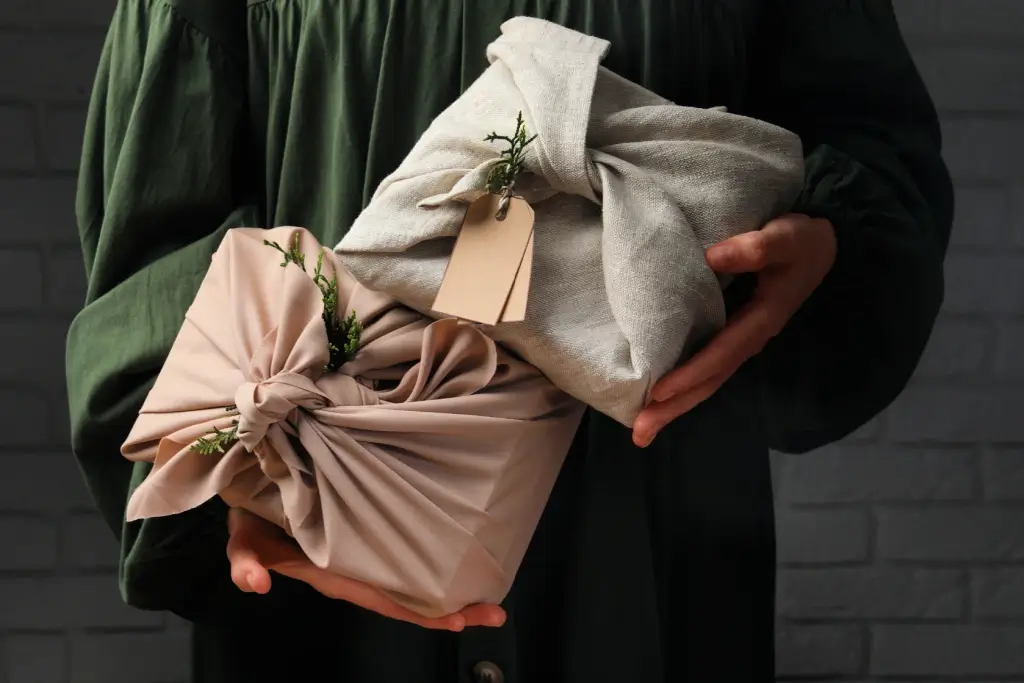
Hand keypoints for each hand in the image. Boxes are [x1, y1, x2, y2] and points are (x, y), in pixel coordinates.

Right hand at [226, 507, 506, 630]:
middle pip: (410, 598)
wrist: (250, 497)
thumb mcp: (245, 538)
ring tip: (488, 590)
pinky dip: (434, 557)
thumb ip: (246, 561)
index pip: (386, 601)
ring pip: (413, 577)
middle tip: (493, 612)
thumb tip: (254, 582)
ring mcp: (364, 555)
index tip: (458, 620)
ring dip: (450, 586)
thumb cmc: (251, 520)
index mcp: (335, 576)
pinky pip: (406, 551)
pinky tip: (458, 554)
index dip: (422, 613)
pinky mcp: (368, 533)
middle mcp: (355, 570)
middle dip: (452, 608)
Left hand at [632, 214, 836, 447]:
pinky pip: (705, 367)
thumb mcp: (786, 237)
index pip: (720, 355)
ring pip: (706, 380)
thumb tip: (712, 256)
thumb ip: (755, 247)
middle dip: (675, 408)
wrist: (823, 247)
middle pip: (709, 381)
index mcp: (760, 321)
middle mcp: (749, 339)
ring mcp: (741, 340)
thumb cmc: (801, 242)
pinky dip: (683, 386)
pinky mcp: (732, 334)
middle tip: (640, 434)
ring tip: (643, 429)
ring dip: (675, 405)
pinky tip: (660, 396)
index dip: (690, 374)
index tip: (658, 392)